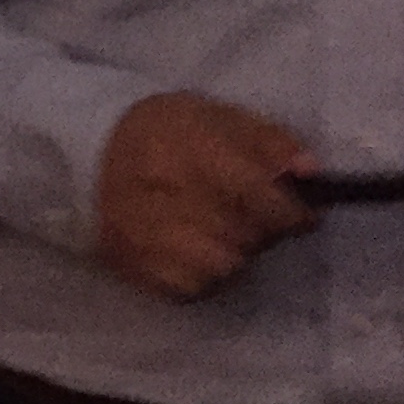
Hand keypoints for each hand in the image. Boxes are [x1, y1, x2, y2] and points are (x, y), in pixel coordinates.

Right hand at [96, 93, 318, 299]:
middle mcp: (158, 190)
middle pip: (244, 233)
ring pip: (223, 263)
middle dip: (262, 229)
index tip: (302, 213)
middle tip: (252, 216)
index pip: (258, 196)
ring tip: (221, 230)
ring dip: (235, 251)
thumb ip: (271, 141)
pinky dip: (204, 273)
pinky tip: (195, 249)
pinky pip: (191, 286)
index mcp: (184, 144)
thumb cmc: (168, 132)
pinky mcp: (129, 263)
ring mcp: (140, 231)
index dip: (292, 211)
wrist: (92, 152)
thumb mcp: (220, 117)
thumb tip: (311, 173)